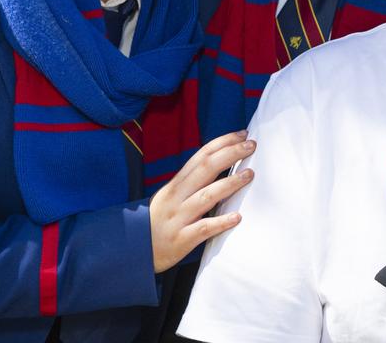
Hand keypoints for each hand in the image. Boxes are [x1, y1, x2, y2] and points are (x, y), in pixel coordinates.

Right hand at [149, 130, 255, 272]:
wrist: (134, 250)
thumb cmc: (158, 220)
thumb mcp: (171, 196)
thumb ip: (192, 183)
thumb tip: (221, 165)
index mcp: (176, 184)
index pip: (200, 156)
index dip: (222, 143)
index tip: (242, 134)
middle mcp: (176, 197)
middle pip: (205, 169)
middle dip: (229, 154)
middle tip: (251, 145)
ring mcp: (178, 217)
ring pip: (206, 196)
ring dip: (230, 183)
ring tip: (249, 175)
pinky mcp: (181, 239)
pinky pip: (202, 229)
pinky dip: (220, 222)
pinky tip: (237, 217)